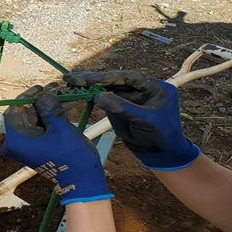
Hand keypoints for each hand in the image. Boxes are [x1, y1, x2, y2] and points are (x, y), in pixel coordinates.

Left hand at [2, 86, 112, 203]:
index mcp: (15, 140)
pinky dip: (52, 117)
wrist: (82, 179)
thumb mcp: (59, 126)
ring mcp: (28, 146)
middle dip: (42, 100)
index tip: (41, 88)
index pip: (15, 110)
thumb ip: (49, 107)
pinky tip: (65, 105)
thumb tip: (44, 94)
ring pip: (36, 120)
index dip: (28, 97)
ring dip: (50, 107)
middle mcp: (17, 144)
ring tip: (63, 93)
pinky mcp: (38, 147)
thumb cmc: (70, 155)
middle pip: (26, 114)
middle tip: (56, 87)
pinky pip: (43, 128)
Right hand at [65, 70, 198, 169]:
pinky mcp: (120, 106)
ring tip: (70, 81)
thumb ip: (123, 107)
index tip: (88, 78)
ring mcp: (129, 96)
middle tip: (71, 77)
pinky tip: (78, 90)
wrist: (161, 154)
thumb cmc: (160, 136)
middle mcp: (141, 87)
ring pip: (108, 87)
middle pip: (115, 80)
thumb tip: (98, 95)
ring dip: (89, 84)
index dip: (107, 77)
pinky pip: (105, 98)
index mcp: (154, 86)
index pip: (128, 78)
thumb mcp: (145, 120)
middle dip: (93, 78)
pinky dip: (91, 95)